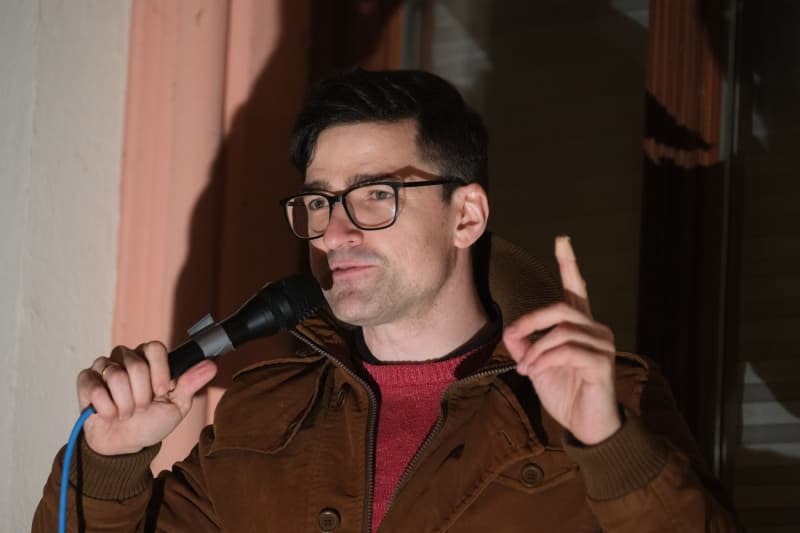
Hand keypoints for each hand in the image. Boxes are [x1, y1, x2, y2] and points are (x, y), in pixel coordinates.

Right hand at [77, 341, 216, 454]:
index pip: (155, 348)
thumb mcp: (176, 406)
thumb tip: (211, 365)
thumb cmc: (152, 422)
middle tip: (142, 408)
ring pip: (115, 375)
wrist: (125, 445)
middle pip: (135, 363)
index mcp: (150, 360)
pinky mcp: (86, 381)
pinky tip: (109, 414)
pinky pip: (93, 386)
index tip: (162, 391)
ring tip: (126, 413)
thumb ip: (191, 384)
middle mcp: (127, 357)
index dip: (159, 371)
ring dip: (124, 403)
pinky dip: (104, 407)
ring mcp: (105, 367)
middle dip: (142, 394)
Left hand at [502, 236, 619, 444]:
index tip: (562, 239)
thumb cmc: (564, 394)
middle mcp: (595, 330)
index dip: (569, 264)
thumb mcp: (536, 366)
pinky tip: (535, 373)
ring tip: (525, 369)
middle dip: (530, 321)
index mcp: (580, 327)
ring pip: (560, 332)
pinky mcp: (602, 362)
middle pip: (560, 308)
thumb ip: (523, 346)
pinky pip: (566, 350)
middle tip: (512, 337)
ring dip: (535, 350)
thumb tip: (510, 331)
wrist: (586, 427)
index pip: (576, 289)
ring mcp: (602, 345)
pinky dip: (544, 360)